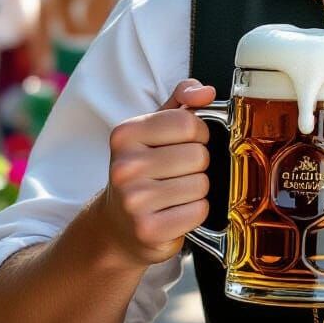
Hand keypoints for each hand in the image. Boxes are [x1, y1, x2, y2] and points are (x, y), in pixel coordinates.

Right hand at [100, 78, 216, 267]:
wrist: (117, 226)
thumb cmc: (143, 171)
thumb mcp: (155, 128)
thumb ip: (182, 100)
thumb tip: (206, 92)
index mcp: (126, 134)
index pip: (189, 123)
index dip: (198, 133)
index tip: (185, 143)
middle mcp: (125, 166)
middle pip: (199, 155)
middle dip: (198, 164)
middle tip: (176, 173)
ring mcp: (134, 201)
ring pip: (201, 184)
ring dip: (196, 189)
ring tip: (174, 193)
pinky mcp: (148, 229)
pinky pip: (199, 211)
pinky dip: (195, 212)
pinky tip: (174, 212)